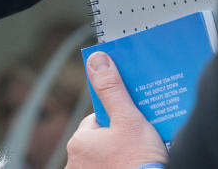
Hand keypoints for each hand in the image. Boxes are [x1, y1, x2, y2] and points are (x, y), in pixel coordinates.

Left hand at [65, 52, 168, 168]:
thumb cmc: (140, 164)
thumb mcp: (129, 119)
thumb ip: (112, 89)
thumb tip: (97, 60)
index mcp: (79, 141)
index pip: (98, 120)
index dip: (118, 119)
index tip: (134, 124)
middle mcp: (76, 162)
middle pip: (102, 140)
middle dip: (120, 140)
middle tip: (141, 143)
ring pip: (105, 158)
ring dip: (120, 157)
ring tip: (142, 159)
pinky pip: (108, 168)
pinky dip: (120, 167)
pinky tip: (138, 168)